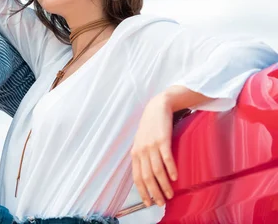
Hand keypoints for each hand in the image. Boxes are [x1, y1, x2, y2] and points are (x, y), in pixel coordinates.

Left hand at [131, 92, 177, 207]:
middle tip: (161, 203)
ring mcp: (152, 146)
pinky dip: (171, 170)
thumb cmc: (150, 126)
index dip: (142, 192)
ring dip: (164, 185)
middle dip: (154, 193)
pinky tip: (175, 178)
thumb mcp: (141, 142)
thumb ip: (142, 157)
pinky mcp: (163, 140)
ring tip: (170, 194)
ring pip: (157, 171)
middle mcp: (142, 151)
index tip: (148, 203)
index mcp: (135, 153)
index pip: (136, 177)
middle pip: (147, 177)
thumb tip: (146, 175)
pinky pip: (166, 158)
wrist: (157, 107)